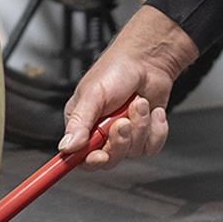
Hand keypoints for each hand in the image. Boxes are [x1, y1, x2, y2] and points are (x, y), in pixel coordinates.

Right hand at [59, 5, 201, 169]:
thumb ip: (79, 122)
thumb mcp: (93, 95)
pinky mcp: (145, 135)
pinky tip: (153, 111)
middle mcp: (102, 133)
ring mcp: (125, 136)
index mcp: (82, 124)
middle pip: (109, 158)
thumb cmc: (116, 70)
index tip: (100, 155)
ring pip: (133, 152)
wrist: (148, 60)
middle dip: (120, 141)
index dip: (90, 161)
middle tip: (123, 121)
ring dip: (140, 127)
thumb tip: (66, 147)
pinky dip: (156, 129)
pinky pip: (152, 147)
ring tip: (138, 104)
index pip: (79, 157)